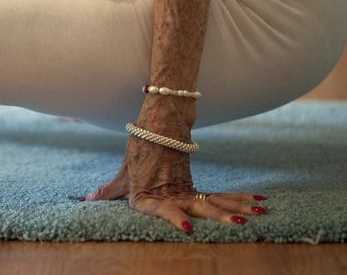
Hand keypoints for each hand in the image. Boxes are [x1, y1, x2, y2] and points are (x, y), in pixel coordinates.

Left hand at [81, 94, 268, 233]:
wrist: (160, 120)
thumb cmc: (140, 146)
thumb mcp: (124, 171)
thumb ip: (111, 190)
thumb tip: (89, 200)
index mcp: (150, 194)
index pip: (162, 208)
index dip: (173, 216)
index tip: (187, 226)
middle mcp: (171, 191)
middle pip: (200, 206)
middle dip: (220, 216)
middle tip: (241, 223)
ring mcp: (187, 186)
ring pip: (215, 201)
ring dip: (237, 207)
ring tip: (258, 214)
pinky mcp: (196, 183)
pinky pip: (220, 195)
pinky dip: (238, 198)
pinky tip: (258, 203)